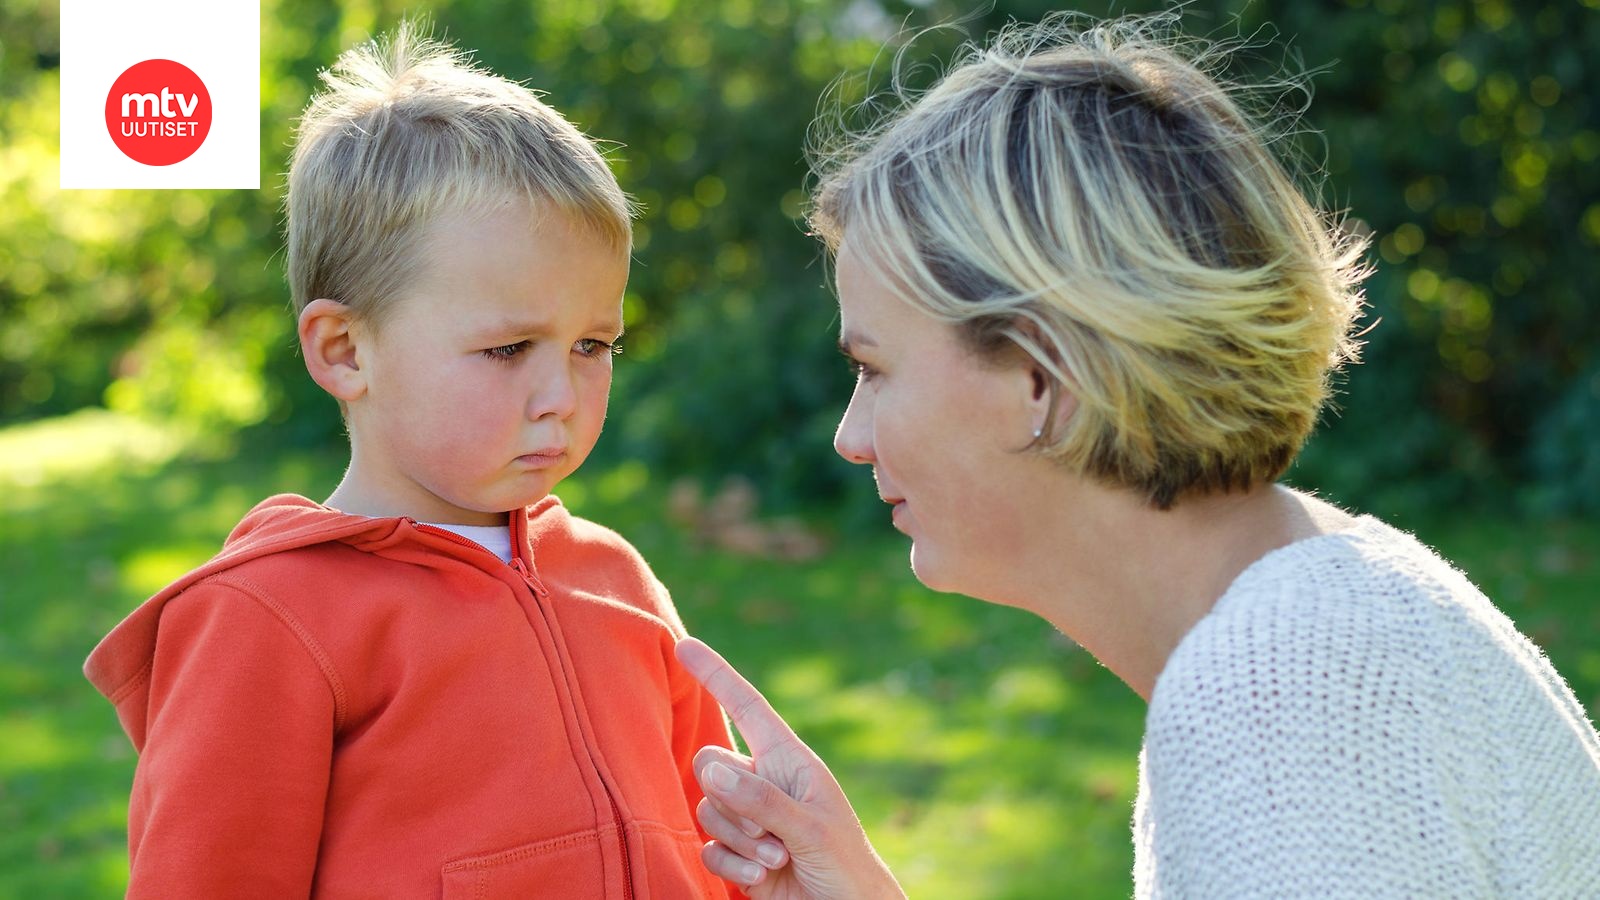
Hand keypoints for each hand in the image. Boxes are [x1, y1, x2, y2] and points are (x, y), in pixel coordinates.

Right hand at [676, 637, 905, 899]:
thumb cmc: (844, 865)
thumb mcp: (811, 828)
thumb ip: (763, 799)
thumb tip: (714, 771)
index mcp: (788, 760)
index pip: (747, 707)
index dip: (716, 675)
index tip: (684, 644)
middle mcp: (763, 783)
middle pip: (709, 764)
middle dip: (732, 803)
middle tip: (771, 835)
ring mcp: (748, 819)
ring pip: (705, 808)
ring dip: (738, 840)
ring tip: (776, 860)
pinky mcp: (735, 853)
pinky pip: (706, 846)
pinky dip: (730, 864)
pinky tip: (761, 879)